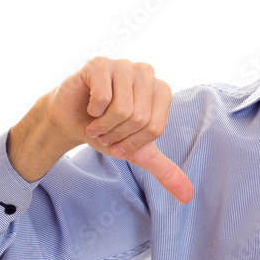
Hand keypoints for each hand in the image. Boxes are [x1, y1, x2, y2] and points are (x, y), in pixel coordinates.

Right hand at [43, 57, 193, 203]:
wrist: (72, 120)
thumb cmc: (107, 131)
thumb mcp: (137, 153)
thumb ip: (164, 169)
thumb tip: (188, 196)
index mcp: (161, 89)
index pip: (155, 127)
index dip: (133, 142)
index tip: (119, 142)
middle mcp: (146, 73)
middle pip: (139, 117)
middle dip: (117, 134)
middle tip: (105, 132)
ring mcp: (123, 65)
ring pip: (122, 108)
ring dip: (104, 125)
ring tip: (97, 122)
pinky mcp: (99, 63)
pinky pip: (102, 97)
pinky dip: (93, 111)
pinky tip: (89, 105)